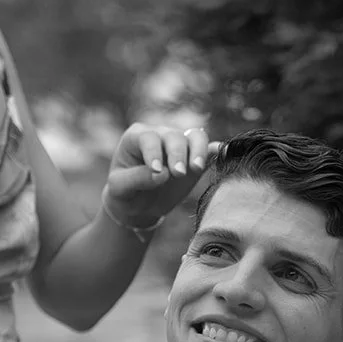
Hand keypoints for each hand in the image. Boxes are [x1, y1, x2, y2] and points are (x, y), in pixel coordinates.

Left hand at [102, 123, 217, 232]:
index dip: (154, 152)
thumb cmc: (124, 194)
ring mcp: (179, 146)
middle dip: (177, 154)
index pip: (149, 138)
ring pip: (194, 137)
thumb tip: (162, 174)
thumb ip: (136, 179)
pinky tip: (223, 154)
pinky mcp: (194, 158)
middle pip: (174, 136)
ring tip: (196, 169)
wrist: (139, 205)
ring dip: (198, 151)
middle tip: (177, 174)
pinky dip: (216, 150)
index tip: (157, 171)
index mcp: (137, 138)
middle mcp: (160, 136)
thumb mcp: (119, 188)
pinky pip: (208, 148)